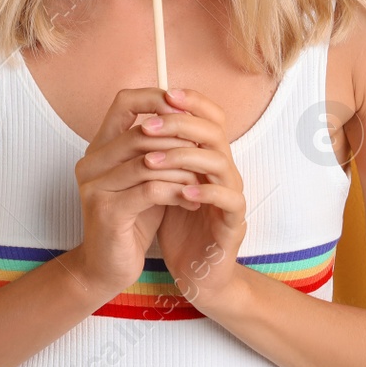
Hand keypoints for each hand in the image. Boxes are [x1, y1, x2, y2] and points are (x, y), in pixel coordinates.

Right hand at [70, 87, 201, 303]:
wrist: (107, 269)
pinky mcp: (106, 211)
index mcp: (99, 149)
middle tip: (204, 154)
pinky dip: (177, 191)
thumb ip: (157, 150)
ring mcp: (95, 186)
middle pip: (140, 132)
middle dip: (179, 141)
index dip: (156, 98)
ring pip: (148, 161)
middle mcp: (91, 163)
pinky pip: (151, 189)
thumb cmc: (132, 221)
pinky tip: (190, 200)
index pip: (123, 102)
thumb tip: (189, 118)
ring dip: (182, 169)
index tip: (184, 110)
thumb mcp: (146, 178)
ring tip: (200, 181)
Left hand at [144, 88, 248, 313]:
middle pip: (214, 132)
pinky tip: (182, 192)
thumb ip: (156, 154)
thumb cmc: (178, 226)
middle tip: (148, 126)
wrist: (196, 273)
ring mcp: (232, 196)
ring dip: (184, 157)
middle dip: (179, 124)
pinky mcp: (233, 223)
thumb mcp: (163, 183)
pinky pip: (229, 200)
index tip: (164, 94)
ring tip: (152, 162)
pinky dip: (207, 192)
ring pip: (220, 162)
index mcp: (208, 158)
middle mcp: (224, 171)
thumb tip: (132, 120)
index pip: (210, 117)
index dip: (192, 101)